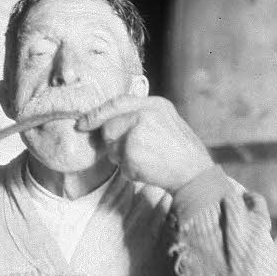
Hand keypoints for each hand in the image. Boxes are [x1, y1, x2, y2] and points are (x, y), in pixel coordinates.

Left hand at [75, 95, 213, 192]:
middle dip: (114, 143)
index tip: (82, 123)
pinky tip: (148, 169)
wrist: (194, 173)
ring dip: (123, 159)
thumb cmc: (180, 151)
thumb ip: (141, 116)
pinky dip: (130, 171)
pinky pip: (119, 165)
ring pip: (112, 148)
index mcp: (154, 104)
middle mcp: (144, 114)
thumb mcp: (166, 121)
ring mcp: (137, 132)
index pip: (117, 103)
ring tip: (147, 160)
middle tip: (135, 152)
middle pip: (109, 128)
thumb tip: (109, 122)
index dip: (97, 114)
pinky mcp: (132, 152)